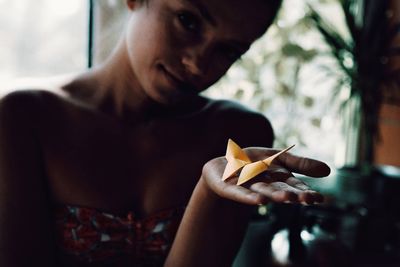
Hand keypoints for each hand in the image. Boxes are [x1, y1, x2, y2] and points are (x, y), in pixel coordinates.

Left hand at [202, 146, 329, 204]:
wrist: (226, 164)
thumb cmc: (254, 162)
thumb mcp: (280, 158)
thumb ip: (301, 164)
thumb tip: (329, 170)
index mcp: (279, 180)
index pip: (295, 187)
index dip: (306, 193)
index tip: (319, 199)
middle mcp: (266, 186)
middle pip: (281, 191)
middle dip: (292, 195)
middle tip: (305, 199)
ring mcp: (248, 189)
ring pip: (263, 192)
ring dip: (275, 196)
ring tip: (287, 198)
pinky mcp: (231, 189)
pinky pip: (241, 194)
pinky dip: (250, 197)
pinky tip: (259, 201)